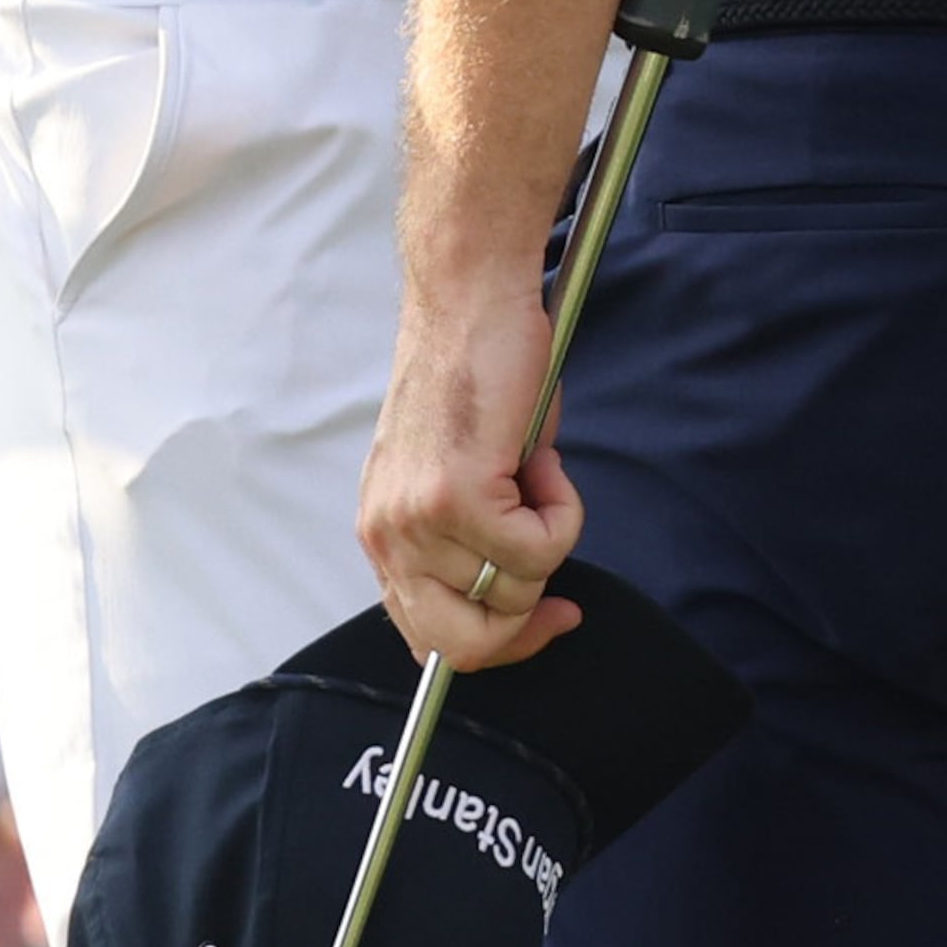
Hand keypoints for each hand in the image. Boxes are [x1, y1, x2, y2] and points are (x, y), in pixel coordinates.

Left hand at [357, 267, 583, 668]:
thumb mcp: (455, 476)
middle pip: (466, 644)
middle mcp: (389, 537)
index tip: (547, 614)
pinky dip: (563, 508)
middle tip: (550, 544)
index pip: (430, 636)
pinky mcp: (460, 497)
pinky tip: (542, 457)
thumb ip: (466, 540)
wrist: (470, 302)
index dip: (499, 640)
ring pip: (518, 589)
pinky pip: (543, 548)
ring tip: (536, 467)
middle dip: (527, 612)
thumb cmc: (474, 373)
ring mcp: (420, 521)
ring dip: (550, 533)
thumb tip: (520, 589)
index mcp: (383, 533)